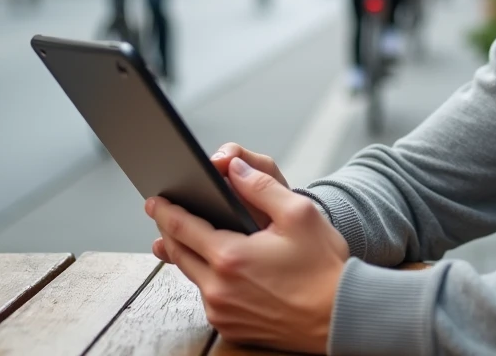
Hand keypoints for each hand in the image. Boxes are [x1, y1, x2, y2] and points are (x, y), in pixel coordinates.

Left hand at [146, 158, 349, 352]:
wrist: (341, 316)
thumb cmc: (324, 268)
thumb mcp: (299, 214)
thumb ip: (261, 186)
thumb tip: (234, 168)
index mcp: (230, 257)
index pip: (182, 228)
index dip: (165, 211)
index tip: (154, 200)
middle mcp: (218, 289)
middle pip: (178, 253)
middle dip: (169, 231)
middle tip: (164, 215)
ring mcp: (222, 312)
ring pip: (192, 276)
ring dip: (187, 254)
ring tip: (187, 237)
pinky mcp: (231, 327)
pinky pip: (208, 296)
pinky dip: (206, 278)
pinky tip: (217, 267)